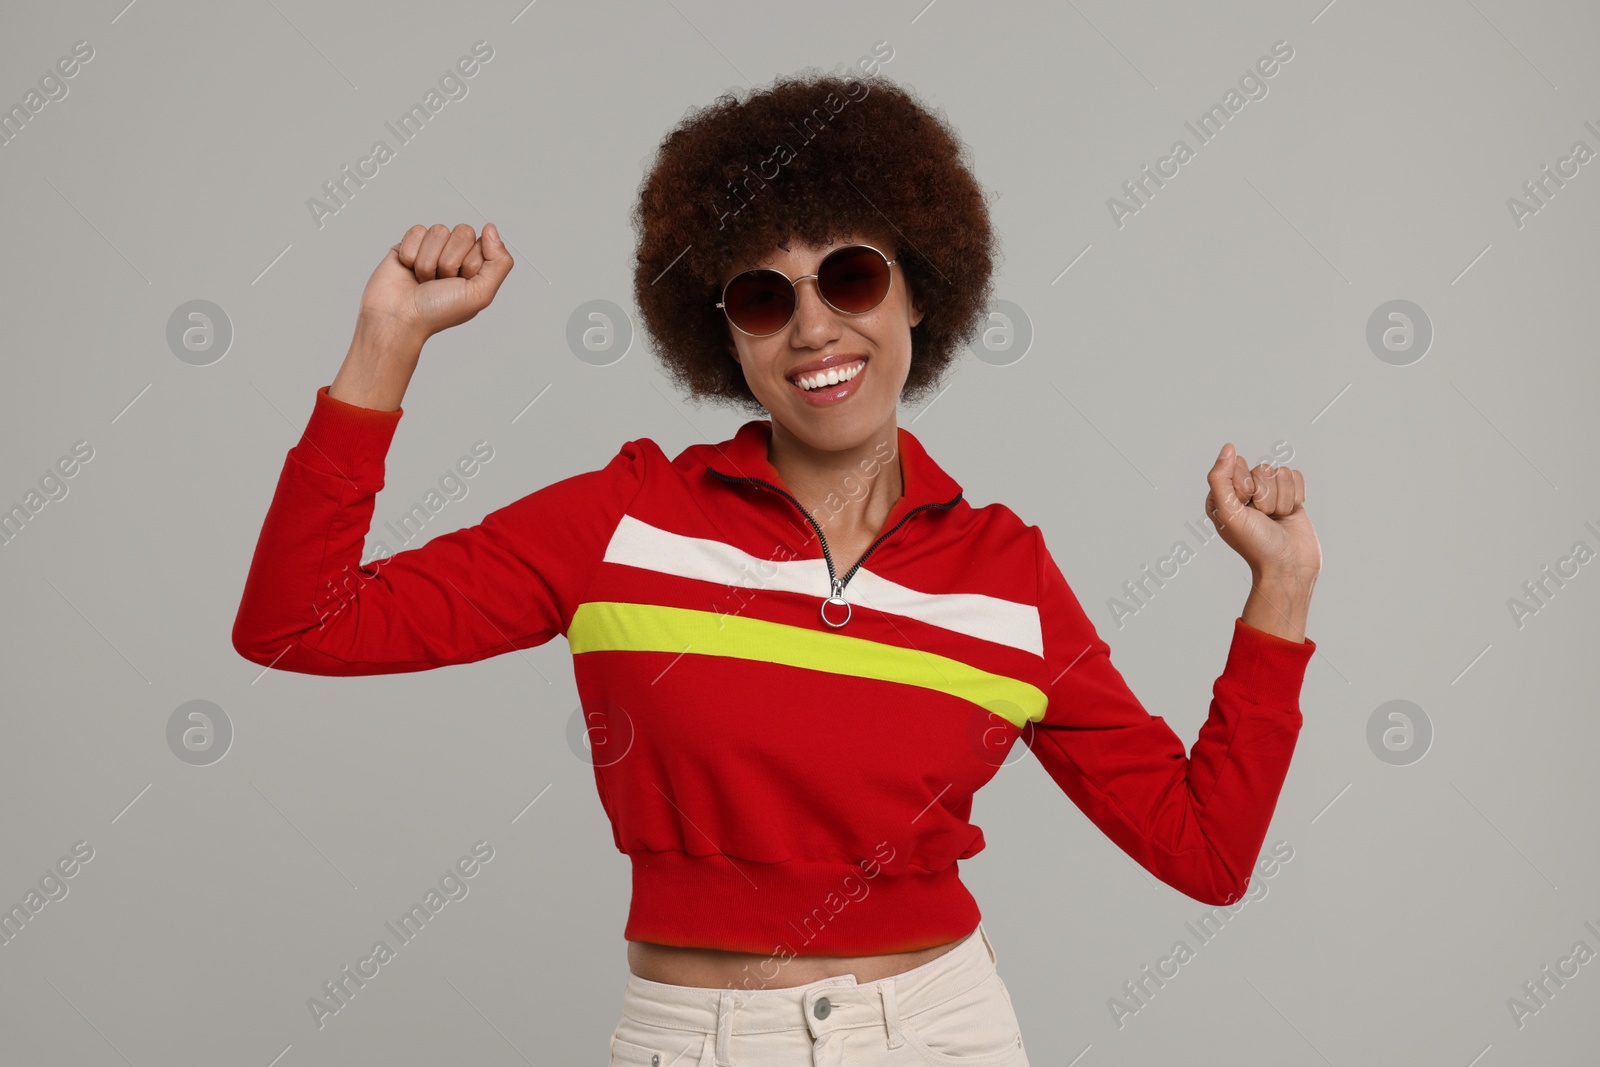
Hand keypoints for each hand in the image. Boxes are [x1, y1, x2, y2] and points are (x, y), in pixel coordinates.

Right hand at [356, 222, 513, 342]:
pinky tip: (409, 270)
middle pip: (463, 232)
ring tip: (423, 280)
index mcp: (475, 267)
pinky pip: (417, 231)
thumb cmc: (437, 312)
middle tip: (440, 282)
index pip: (483, 243)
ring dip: (429, 261)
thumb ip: (499, 262)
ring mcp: (432, 249)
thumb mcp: (480, 294)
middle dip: (449, 261)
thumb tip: (491, 228)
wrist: (399, 318)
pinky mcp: (409, 244)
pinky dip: (411, 254)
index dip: (470, 263)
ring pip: (438, 231)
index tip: (460, 284)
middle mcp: (456, 255)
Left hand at [1205, 443, 1320, 580]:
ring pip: (1281, 473)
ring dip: (1281, 500)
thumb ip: (1220, 478)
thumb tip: (1229, 447)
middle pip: (1261, 468)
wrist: (1289, 566)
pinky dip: (1296, 497)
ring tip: (1276, 519)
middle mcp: (1244, 492)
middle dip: (1265, 495)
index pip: (1237, 465)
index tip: (1245, 509)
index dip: (1245, 487)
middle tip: (1262, 518)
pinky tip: (1289, 514)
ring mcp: (1269, 493)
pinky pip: (1296, 476)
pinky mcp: (1290, 495)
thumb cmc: (1256, 544)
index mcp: (1223, 494)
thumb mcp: (1228, 512)